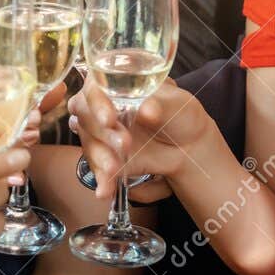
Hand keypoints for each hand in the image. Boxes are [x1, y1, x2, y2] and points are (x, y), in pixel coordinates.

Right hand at [68, 76, 212, 202]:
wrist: (189, 146)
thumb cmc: (181, 114)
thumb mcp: (176, 103)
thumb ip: (160, 104)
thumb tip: (147, 109)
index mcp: (115, 83)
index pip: (95, 87)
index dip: (97, 103)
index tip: (109, 119)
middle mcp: (102, 106)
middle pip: (85, 115)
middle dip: (103, 133)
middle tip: (125, 144)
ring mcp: (101, 134)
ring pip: (89, 143)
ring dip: (101, 158)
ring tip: (115, 170)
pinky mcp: (106, 157)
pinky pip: (97, 168)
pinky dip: (101, 180)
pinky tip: (105, 191)